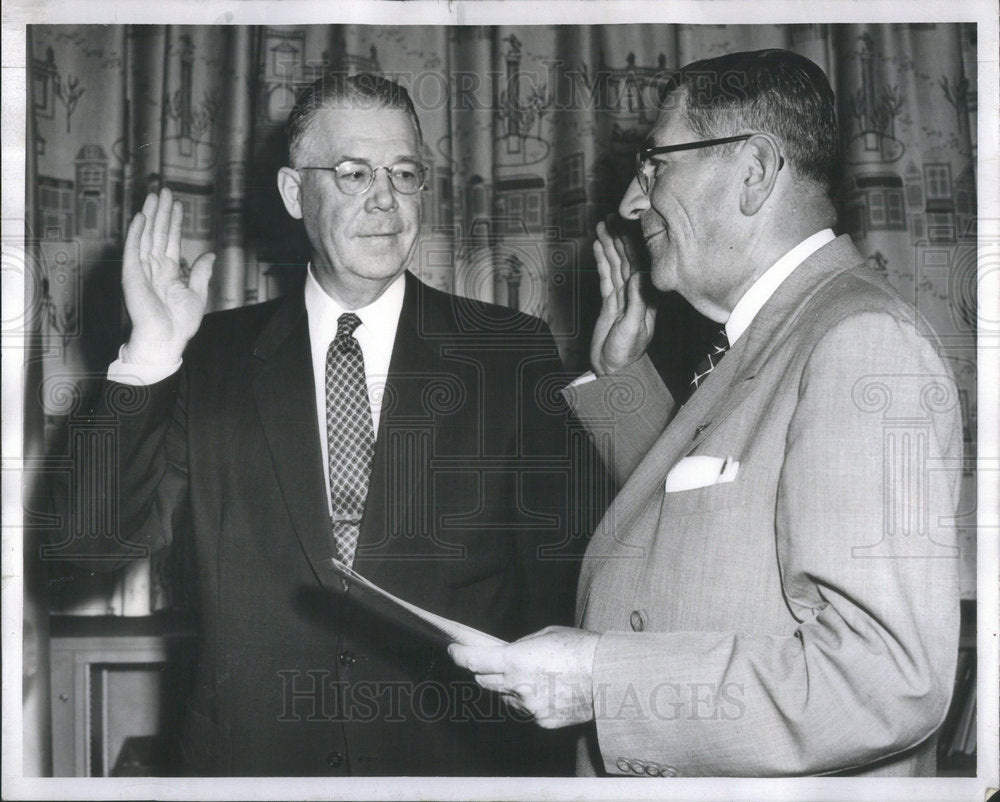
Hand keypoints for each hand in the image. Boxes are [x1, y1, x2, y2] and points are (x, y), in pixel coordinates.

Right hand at [121, 188, 213, 364]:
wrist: (166, 340)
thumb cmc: (180, 324)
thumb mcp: (197, 294)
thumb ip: (201, 273)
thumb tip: (209, 255)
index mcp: (168, 272)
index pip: (171, 241)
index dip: (175, 222)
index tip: (178, 205)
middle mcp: (153, 268)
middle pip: (158, 233)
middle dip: (162, 212)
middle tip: (165, 190)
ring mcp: (141, 270)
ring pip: (145, 236)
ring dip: (150, 215)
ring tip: (155, 195)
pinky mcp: (132, 275)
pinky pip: (133, 249)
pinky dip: (136, 232)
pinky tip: (141, 216)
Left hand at [448, 626, 599, 728]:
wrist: (608, 676)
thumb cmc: (580, 649)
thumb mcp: (546, 635)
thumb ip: (521, 646)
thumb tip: (509, 652)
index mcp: (515, 660)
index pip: (474, 661)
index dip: (460, 656)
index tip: (454, 652)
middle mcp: (517, 686)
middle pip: (486, 682)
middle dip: (486, 672)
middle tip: (494, 663)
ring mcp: (529, 707)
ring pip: (507, 697)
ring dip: (511, 687)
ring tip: (536, 676)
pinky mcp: (542, 721)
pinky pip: (527, 710)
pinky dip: (532, 701)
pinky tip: (550, 690)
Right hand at [590, 216, 655, 375]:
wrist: (612, 371)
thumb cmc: (626, 355)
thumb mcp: (633, 330)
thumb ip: (636, 303)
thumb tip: (637, 275)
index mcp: (646, 297)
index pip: (640, 264)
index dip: (632, 244)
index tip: (626, 224)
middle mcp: (636, 293)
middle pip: (627, 259)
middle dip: (619, 238)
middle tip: (611, 217)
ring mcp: (622, 296)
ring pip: (615, 265)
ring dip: (609, 244)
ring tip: (602, 225)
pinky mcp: (610, 302)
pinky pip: (606, 276)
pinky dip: (602, 260)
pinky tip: (598, 246)